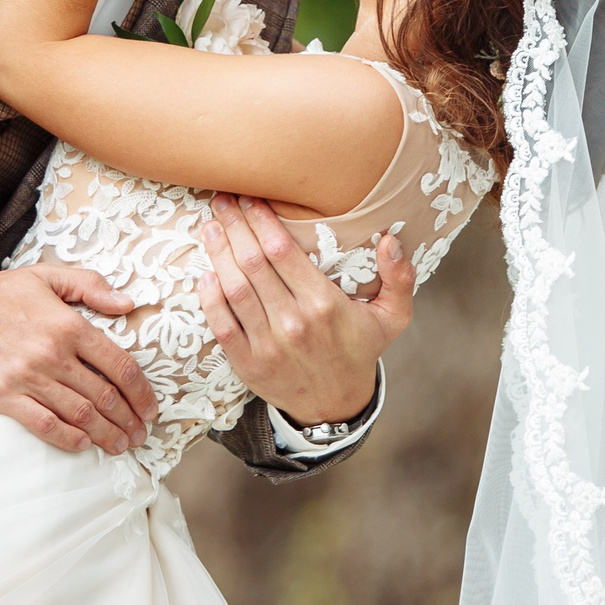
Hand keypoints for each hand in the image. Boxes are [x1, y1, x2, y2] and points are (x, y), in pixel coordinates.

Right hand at [0, 263, 158, 454]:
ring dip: (106, 434)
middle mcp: (53, 354)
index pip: (119, 365)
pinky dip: (68, 439)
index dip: (142, 391)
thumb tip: (129, 302)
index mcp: (68, 325)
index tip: (151, 407)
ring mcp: (28, 378)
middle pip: (105, 396)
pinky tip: (83, 445)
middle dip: (129, 420)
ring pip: (80, 415)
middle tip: (141, 434)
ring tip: (120, 444)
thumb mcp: (44, 276)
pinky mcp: (3, 397)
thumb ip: (89, 286)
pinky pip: (44, 425)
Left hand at [197, 195, 414, 427]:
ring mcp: (267, 345)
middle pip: (252, 263)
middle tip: (223, 200)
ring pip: (234, 288)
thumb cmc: (360, 350)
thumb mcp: (393, 317)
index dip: (261, 219)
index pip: (281, 250)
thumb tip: (391, 240)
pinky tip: (206, 273)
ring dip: (218, 253)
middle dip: (234, 225)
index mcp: (324, 304)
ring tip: (210, 227)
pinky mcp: (247, 363)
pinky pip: (221, 323)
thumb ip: (399, 278)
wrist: (336, 406)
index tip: (251, 198)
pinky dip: (209, 296)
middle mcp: (293, 322)